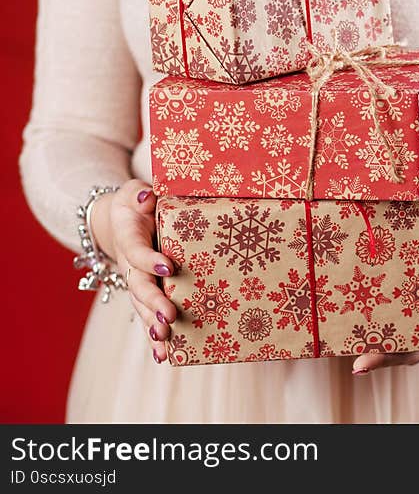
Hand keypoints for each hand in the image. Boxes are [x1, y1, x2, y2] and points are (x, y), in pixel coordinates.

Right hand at [91, 179, 176, 362]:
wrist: (121, 221)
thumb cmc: (137, 204)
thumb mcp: (135, 192)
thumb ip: (140, 195)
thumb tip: (148, 197)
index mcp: (129, 237)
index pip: (137, 250)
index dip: (149, 258)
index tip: (168, 265)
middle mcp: (129, 264)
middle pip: (139, 286)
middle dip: (153, 302)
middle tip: (169, 316)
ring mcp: (136, 282)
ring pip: (141, 307)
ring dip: (151, 324)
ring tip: (164, 339)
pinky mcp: (144, 294)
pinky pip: (147, 316)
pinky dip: (153, 337)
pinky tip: (163, 356)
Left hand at [351, 261, 418, 374]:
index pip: (415, 352)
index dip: (392, 357)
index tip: (367, 364)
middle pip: (399, 354)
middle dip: (376, 358)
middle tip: (355, 365)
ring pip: (393, 343)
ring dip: (372, 343)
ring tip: (347, 340)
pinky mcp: (412, 324)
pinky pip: (393, 328)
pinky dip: (376, 326)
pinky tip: (355, 319)